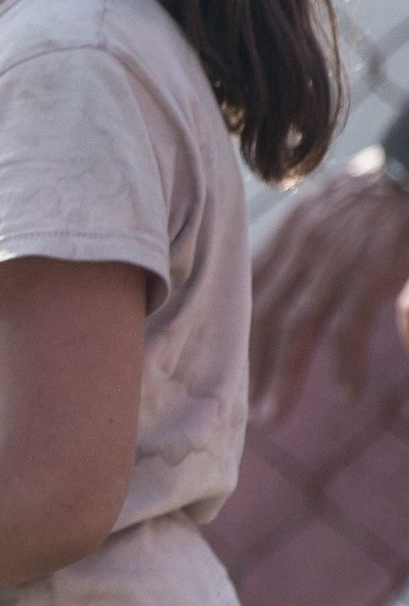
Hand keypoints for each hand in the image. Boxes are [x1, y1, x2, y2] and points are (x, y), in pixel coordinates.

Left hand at [250, 147, 408, 416]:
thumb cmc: (379, 191)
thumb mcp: (327, 211)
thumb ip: (302, 248)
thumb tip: (285, 291)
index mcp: (290, 233)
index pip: (247, 289)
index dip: (232, 331)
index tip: (226, 368)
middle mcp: (303, 246)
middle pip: (261, 313)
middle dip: (249, 365)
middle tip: (243, 409)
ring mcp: (335, 258)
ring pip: (295, 327)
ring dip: (282, 376)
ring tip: (272, 414)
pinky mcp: (371, 270)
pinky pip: (349, 325)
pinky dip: (343, 363)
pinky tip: (345, 392)